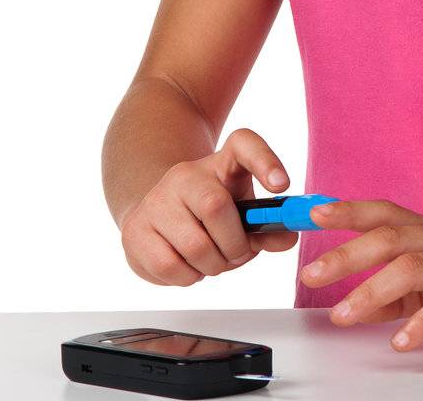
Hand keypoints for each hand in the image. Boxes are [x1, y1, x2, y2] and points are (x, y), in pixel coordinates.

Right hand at [119, 128, 299, 286]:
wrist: (157, 218)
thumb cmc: (207, 218)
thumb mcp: (242, 215)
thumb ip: (268, 228)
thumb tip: (286, 236)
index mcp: (221, 164)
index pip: (244, 144)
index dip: (265, 161)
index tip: (281, 184)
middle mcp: (185, 174)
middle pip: (216, 206)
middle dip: (234, 245)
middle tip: (234, 253)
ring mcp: (156, 199)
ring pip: (195, 245)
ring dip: (213, 266)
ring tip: (210, 260)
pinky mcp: (135, 230)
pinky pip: (170, 266)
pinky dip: (188, 277)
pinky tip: (187, 265)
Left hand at [303, 199, 422, 350]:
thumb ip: (394, 293)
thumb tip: (353, 305)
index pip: (381, 213)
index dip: (346, 211)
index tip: (310, 215)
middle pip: (387, 238)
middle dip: (345, 256)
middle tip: (311, 275)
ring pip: (411, 268)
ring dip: (372, 291)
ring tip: (344, 314)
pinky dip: (420, 322)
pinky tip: (401, 339)